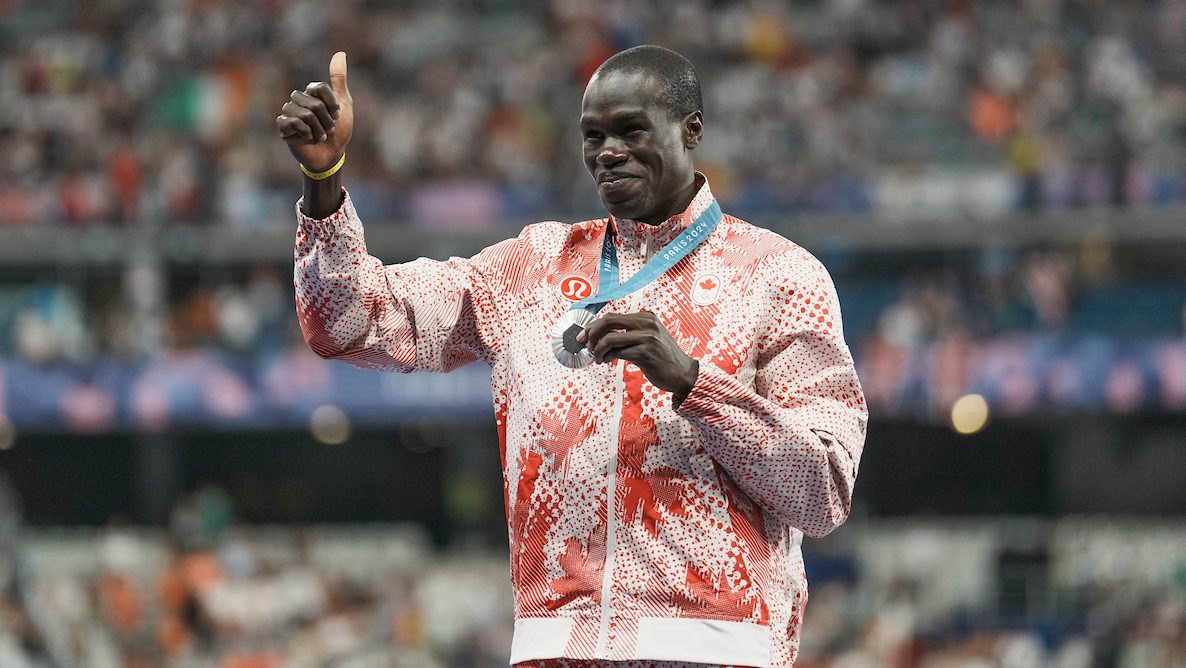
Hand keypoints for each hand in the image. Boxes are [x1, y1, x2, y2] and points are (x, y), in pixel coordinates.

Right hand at [277, 51, 353, 171]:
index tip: (337, 115)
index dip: (332, 105)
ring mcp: (289, 112)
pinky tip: (307, 138)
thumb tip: (340, 53)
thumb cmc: (339, 130)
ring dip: (319, 130)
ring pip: (305, 115)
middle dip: (327, 121)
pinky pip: (293, 123)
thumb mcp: (344, 103)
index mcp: (311, 92)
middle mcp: (298, 99)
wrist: (332, 154)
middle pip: (314, 104)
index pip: (319, 88)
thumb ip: (339, 79)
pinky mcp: (283, 126)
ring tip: (319, 136)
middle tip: (328, 130)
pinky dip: (307, 133)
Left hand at [578, 311, 698, 396]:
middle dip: (591, 333)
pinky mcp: (646, 353)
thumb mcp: (648, 338)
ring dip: (598, 350)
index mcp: (646, 317)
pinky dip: (607, 357)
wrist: (683, 374)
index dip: (594, 326)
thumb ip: (628, 334)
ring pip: (610, 338)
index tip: (584, 336)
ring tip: (598, 359)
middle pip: (608, 321)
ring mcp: (647, 337)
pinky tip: (606, 362)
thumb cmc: (662, 358)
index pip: (612, 316)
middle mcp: (647, 324)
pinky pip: (617, 353)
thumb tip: (599, 336)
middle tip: (586, 346)